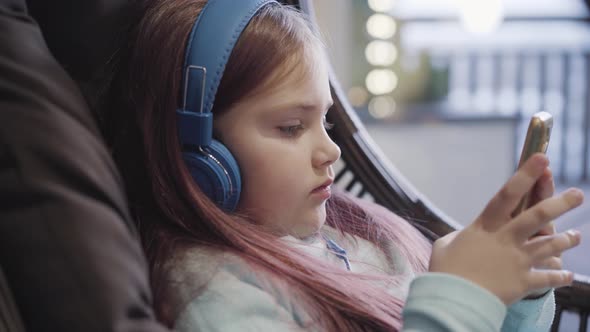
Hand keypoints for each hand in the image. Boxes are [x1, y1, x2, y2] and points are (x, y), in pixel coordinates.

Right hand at [429, 154, 582, 305]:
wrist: (455, 301)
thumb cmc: (445, 271)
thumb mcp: (444, 246)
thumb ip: (457, 237)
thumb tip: (460, 237)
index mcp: (485, 227)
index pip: (507, 195)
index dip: (524, 175)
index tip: (541, 158)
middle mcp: (505, 240)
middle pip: (537, 216)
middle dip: (560, 204)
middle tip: (578, 194)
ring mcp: (517, 260)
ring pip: (549, 245)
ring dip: (566, 240)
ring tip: (577, 235)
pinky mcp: (523, 282)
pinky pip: (547, 279)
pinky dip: (559, 277)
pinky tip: (568, 275)